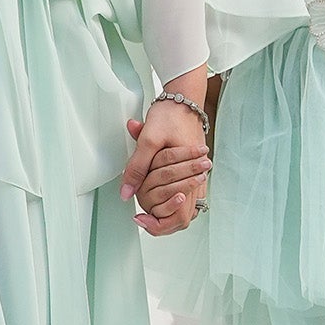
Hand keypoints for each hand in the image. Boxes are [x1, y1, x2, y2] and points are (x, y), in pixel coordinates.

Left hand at [121, 106, 208, 235]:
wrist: (183, 100)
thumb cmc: (169, 117)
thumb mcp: (148, 140)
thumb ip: (136, 168)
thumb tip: (126, 194)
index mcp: (189, 174)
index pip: (179, 214)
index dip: (158, 224)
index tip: (140, 218)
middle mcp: (198, 179)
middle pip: (183, 217)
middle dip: (161, 221)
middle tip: (142, 218)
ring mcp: (198, 176)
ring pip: (185, 208)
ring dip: (166, 211)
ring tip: (147, 211)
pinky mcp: (195, 172)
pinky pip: (186, 196)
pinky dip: (172, 201)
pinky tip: (157, 199)